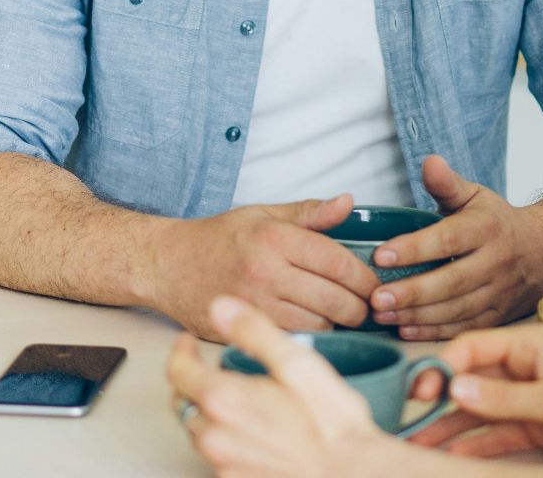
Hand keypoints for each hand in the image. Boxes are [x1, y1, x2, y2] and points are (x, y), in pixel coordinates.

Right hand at [148, 195, 379, 338]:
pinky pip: (293, 339)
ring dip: (336, 324)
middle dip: (359, 307)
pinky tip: (315, 327)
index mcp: (275, 239)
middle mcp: (266, 272)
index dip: (365, 278)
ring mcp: (255, 305)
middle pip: (335, 300)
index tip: (375, 285)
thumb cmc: (216, 238)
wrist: (166, 265)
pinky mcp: (244, 329)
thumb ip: (309, 213)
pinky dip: (311, 336)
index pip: (338, 262)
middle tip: (366, 307)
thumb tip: (348, 203)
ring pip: (319, 325)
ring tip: (342, 317)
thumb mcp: (263, 213)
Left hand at [167, 295, 407, 477]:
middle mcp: (215, 437)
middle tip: (211, 368)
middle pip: (184, 402)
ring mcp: (224, 464)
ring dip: (209, 411)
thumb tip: (222, 307)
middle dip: (192, 380)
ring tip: (237, 398)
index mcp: (224, 401)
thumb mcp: (298, 364)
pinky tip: (253, 430)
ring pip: (200, 430)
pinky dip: (226, 437)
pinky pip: (218, 455)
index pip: (177, 370)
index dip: (182, 350)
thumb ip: (254, 331)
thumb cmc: (332, 425)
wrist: (353, 474)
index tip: (189, 342)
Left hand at [368, 155, 542, 339]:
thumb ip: (447, 184)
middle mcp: (496, 262)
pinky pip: (465, 327)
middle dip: (411, 292)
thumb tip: (428, 162)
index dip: (413, 249)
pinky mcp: (499, 316)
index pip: (447, 239)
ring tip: (381, 315)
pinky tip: (405, 329)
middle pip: (451, 282)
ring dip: (416, 316)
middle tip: (375, 298)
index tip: (380, 255)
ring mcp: (499, 292)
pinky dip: (434, 332)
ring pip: (456, 309)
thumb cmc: (499, 221)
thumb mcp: (476, 196)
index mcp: (487, 228)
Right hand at [406, 323, 542, 462]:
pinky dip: (472, 443)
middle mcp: (524, 368)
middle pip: (470, 378)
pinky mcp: (536, 426)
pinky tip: (447, 452)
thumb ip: (504, 398)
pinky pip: (495, 433)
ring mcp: (528, 398)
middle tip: (409, 413)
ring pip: (478, 409)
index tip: (420, 388)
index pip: (474, 347)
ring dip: (449, 424)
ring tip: (416, 439)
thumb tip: (454, 388)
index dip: (443, 365)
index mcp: (531, 345)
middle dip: (437, 395)